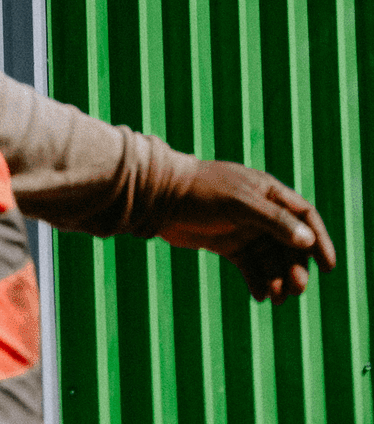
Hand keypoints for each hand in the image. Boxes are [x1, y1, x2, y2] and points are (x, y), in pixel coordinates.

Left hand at [161, 161, 335, 301]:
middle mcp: (259, 211)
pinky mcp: (228, 245)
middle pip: (290, 244)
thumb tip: (308, 241)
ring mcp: (244, 229)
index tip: (328, 267)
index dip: (320, 239)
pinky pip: (252, 269)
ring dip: (279, 279)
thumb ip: (274, 221)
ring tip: (277, 296)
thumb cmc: (201, 191)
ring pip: (272, 260)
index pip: (304, 215)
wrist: (159, 196)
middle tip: (294, 288)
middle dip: (296, 267)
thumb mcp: (240, 203)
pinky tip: (260, 296)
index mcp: (267, 191)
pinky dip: (259, 283)